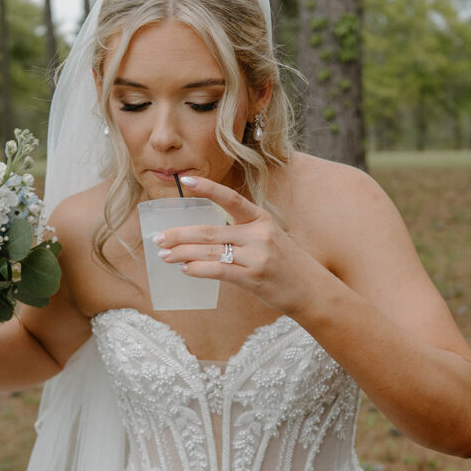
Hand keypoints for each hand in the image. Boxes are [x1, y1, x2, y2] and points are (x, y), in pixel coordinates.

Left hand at [154, 175, 322, 314]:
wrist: (311, 290)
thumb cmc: (286, 264)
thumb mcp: (269, 238)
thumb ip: (242, 232)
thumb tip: (205, 235)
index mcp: (261, 219)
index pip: (230, 198)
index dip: (207, 188)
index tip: (184, 180)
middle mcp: (258, 234)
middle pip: (210, 231)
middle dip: (179, 234)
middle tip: (158, 237)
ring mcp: (256, 256)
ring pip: (210, 252)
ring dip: (182, 254)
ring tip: (164, 255)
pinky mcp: (254, 278)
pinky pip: (219, 271)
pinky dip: (199, 270)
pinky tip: (185, 269)